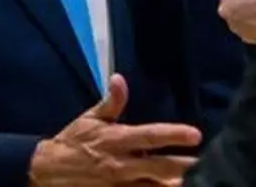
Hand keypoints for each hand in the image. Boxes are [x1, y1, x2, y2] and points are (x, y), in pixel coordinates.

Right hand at [29, 74, 201, 186]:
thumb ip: (111, 101)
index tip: (195, 135)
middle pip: (159, 168)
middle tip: (208, 164)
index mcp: (116, 140)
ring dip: (174, 185)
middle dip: (184, 167)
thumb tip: (120, 79)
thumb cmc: (74, 142)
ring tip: (199, 182)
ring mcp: (119, 185)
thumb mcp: (90, 118)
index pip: (150, 137)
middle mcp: (121, 165)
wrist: (47, 172)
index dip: (173, 135)